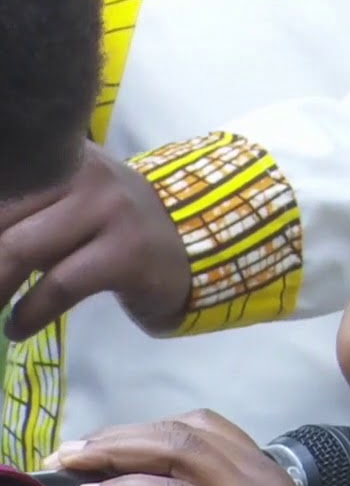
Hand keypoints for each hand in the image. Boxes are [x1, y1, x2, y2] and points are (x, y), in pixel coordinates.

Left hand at [0, 141, 189, 339]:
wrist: (194, 250)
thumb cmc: (115, 230)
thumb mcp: (68, 204)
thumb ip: (22, 211)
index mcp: (65, 156)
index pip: (3, 182)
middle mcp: (87, 174)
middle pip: (1, 217)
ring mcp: (111, 211)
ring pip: (21, 249)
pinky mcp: (127, 253)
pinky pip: (60, 285)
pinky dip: (29, 313)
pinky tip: (16, 329)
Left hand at [44, 410, 341, 485]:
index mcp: (263, 477)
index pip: (204, 428)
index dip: (146, 429)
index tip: (100, 445)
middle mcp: (264, 479)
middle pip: (185, 432)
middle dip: (121, 436)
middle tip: (71, 452)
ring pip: (180, 450)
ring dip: (118, 452)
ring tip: (75, 465)